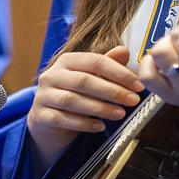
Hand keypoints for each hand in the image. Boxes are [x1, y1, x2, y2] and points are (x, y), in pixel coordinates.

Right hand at [27, 44, 145, 171]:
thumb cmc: (75, 94)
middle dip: (112, 91)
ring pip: (72, 100)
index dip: (119, 72)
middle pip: (84, 80)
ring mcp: (43, 96)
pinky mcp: (40, 116)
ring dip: (100, 108)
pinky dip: (83, 124)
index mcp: (66, 61)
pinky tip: (100, 126)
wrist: (48, 119)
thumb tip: (124, 51)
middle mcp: (52, 75)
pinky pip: (62, 119)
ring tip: (120, 114)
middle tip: (133, 100)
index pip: (95, 61)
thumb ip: (107, 65)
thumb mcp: (91, 77)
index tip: (138, 85)